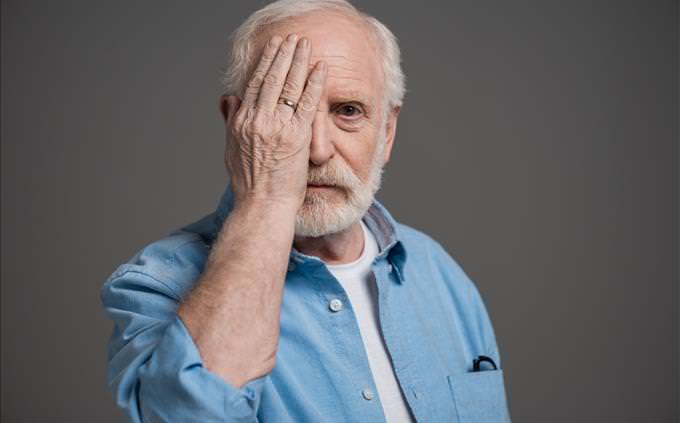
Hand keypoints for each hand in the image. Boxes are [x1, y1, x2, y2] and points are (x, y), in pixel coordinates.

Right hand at [222, 33, 326, 209]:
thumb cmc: (249, 184)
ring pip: (289, 85)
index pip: (254, 84)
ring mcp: (278, 127)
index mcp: (242, 122)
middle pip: (272, 78)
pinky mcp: (297, 136)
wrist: (262, 205)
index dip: (265, 63)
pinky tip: (320, 68)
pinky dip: (314, 83)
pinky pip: (307, 102)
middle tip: (291, 39)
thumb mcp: (231, 149)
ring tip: (305, 45)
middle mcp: (258, 120)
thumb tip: (228, 98)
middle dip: (283, 55)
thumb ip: (231, 120)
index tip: (273, 48)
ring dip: (298, 61)